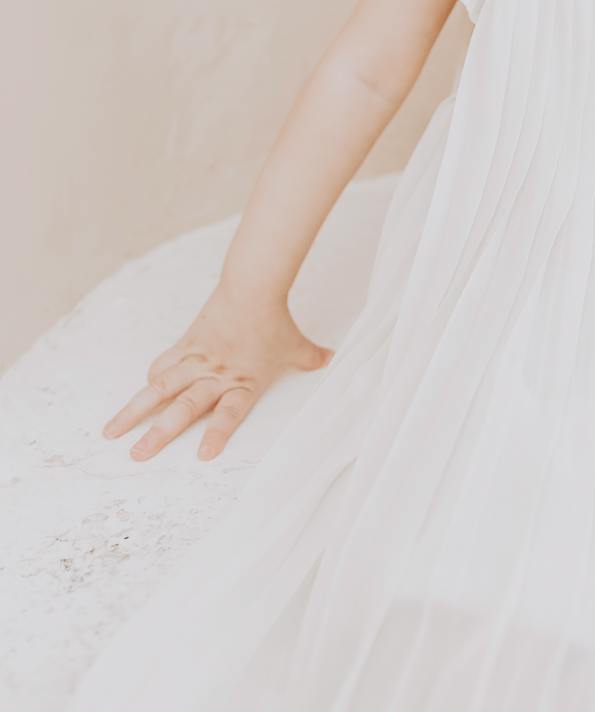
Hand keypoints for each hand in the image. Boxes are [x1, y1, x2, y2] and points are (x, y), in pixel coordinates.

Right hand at [100, 288, 333, 462]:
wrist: (253, 286)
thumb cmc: (276, 320)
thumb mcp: (296, 346)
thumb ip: (310, 358)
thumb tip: (334, 359)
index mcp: (244, 381)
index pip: (229, 412)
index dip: (218, 432)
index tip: (203, 456)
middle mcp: (216, 375)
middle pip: (184, 406)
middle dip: (159, 433)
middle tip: (137, 455)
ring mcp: (197, 360)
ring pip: (160, 388)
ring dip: (135, 410)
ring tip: (112, 431)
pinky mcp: (187, 345)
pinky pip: (164, 366)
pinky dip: (151, 381)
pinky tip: (136, 399)